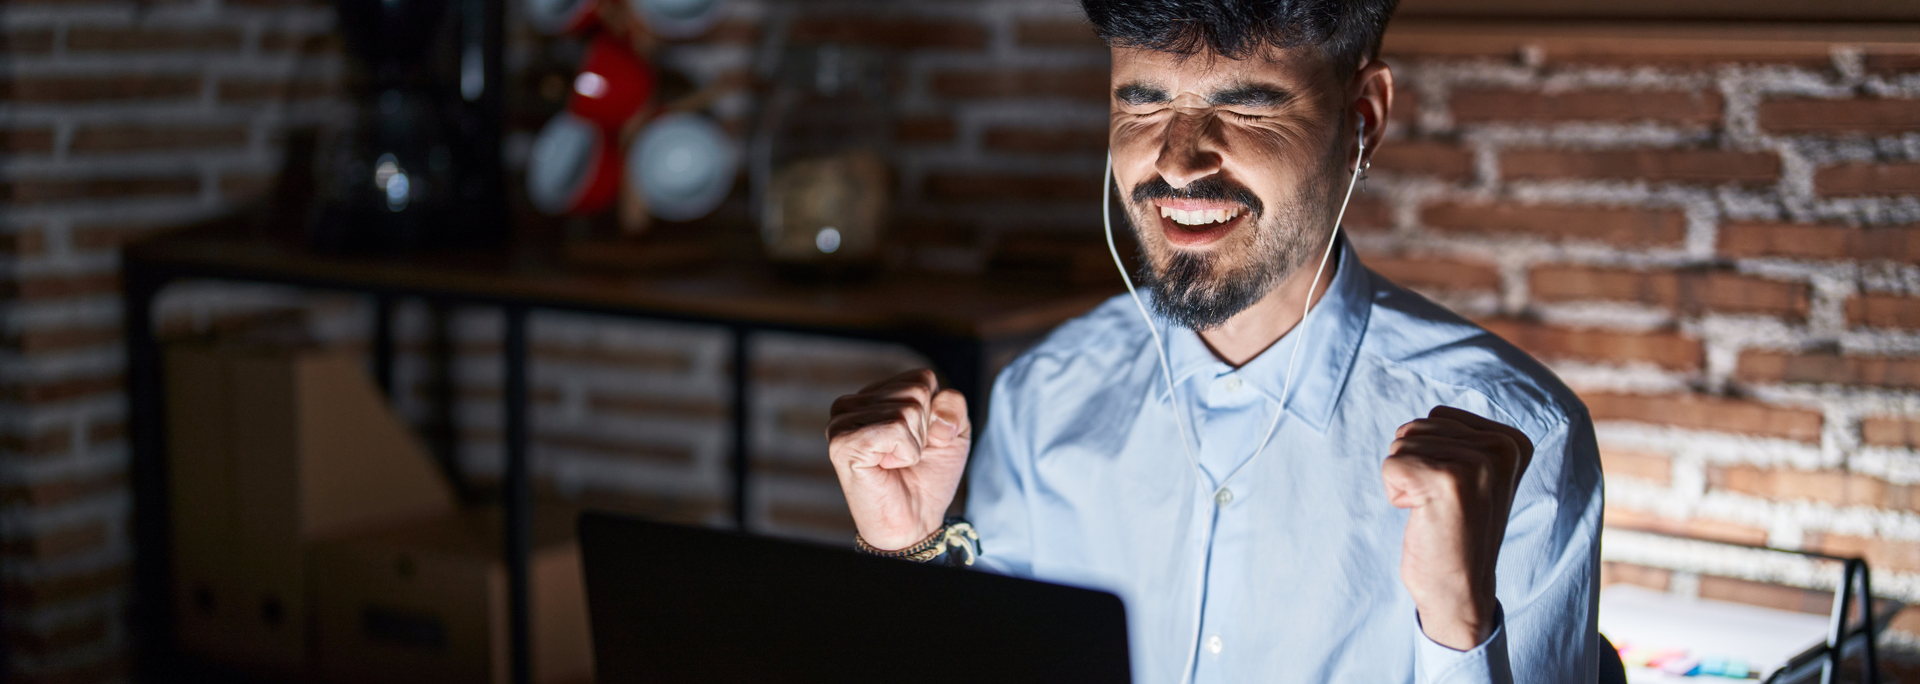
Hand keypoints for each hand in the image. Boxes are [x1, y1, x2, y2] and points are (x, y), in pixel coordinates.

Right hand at [826, 369, 970, 550]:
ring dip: (914, 445)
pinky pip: (895, 429)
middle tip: (905, 456)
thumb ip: (953, 405)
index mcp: (873, 396)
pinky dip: (905, 453)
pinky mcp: (843, 442)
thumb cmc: (927, 476)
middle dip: (925, 429)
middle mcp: (852, 404)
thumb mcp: (953, 433)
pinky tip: (886, 467)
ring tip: (895, 463)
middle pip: (916, 391)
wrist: (914, 521)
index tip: (919, 441)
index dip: (934, 413)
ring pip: (908, 409)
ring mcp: (843, 421)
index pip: (921, 378)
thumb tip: (935, 412)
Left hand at [1383, 405, 1532, 649]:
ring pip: (1401, 444)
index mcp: (1514, 442)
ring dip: (1406, 480)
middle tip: (1441, 505)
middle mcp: (1503, 448)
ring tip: (1435, 510)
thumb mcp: (1476, 476)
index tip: (1456, 491)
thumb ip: (1463, 439)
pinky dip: (1395, 492)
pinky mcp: (1448, 480)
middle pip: (1417, 427)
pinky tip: (1424, 517)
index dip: (1431, 454)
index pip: (1437, 416)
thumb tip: (1432, 415)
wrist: (1460, 590)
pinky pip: (1391, 465)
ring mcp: (1478, 463)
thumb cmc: (1457, 531)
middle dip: (1415, 466)